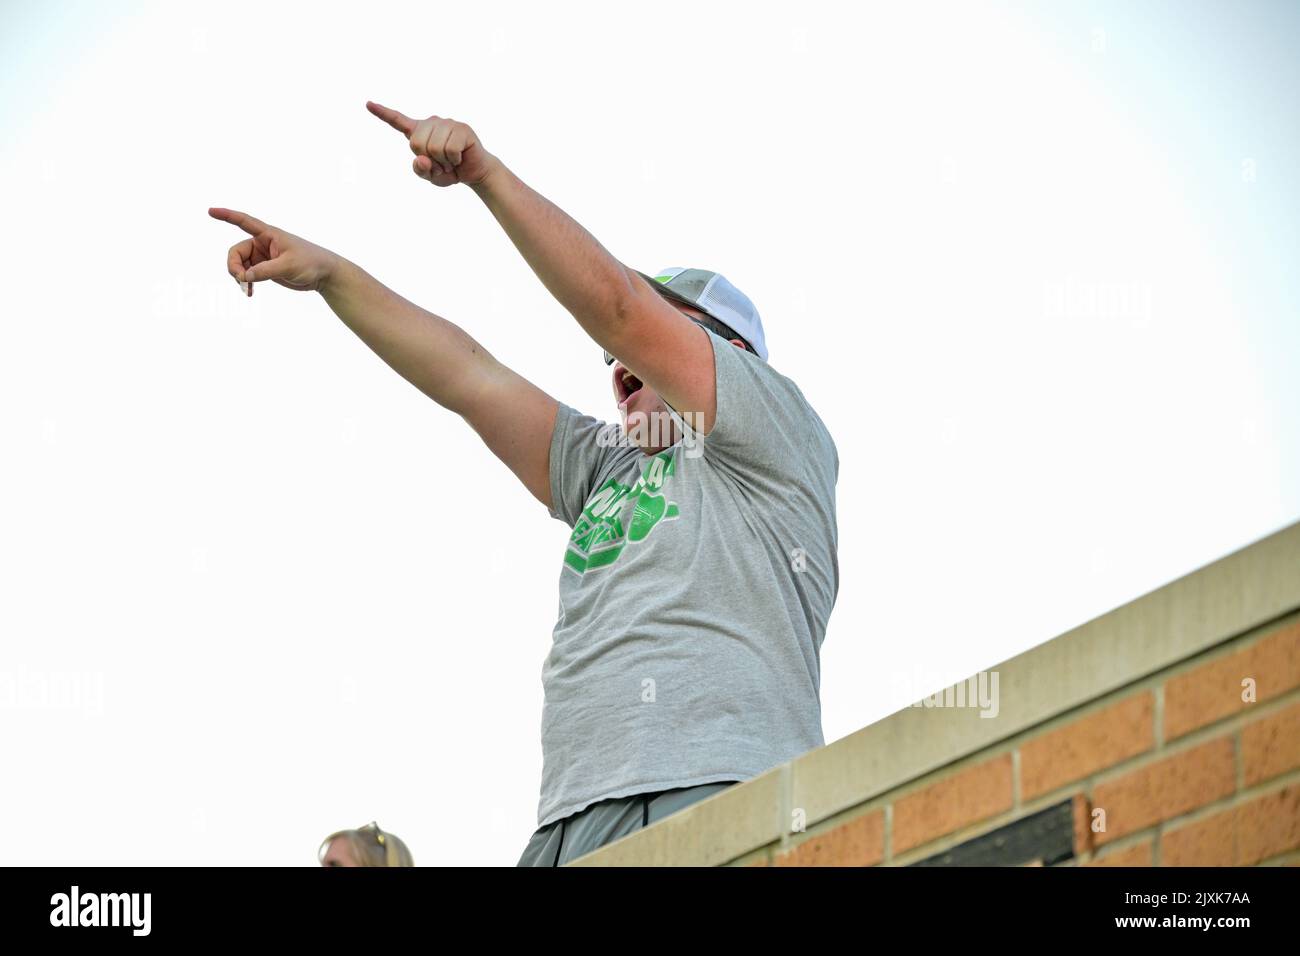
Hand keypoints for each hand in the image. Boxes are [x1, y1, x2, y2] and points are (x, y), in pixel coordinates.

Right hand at [208, 208, 339, 295]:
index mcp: (268, 234)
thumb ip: (266, 271)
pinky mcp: (265, 269)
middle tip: (242, 280)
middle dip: (234, 267)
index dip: (227, 215)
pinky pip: (248, 275)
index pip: (244, 221)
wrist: (324, 274)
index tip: (211, 211)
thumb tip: (245, 277)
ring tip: (247, 290)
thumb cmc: (311, 262)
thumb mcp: (288, 266)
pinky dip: (246, 283)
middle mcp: (262, 243)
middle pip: (236, 252)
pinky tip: (249, 293)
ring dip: (240, 277)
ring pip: (240, 265)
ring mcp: (263, 257)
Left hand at [365, 101, 500, 187]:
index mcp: (420, 131)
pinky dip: (454, 160)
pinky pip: (450, 149)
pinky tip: (460, 157)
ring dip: (443, 162)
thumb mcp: (431, 176)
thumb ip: (420, 170)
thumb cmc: (450, 171)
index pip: (398, 121)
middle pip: (416, 143)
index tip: (368, 103)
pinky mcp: (462, 129)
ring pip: (434, 147)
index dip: (382, 113)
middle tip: (441, 163)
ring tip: (451, 161)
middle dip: (429, 160)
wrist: (474, 172)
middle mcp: (432, 123)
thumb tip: (420, 159)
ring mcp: (447, 123)